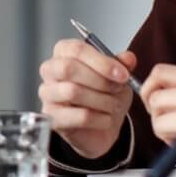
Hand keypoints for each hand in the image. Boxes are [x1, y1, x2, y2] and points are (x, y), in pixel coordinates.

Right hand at [37, 40, 137, 158]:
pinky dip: (100, 119)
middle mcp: (50, 71)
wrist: (102, 127)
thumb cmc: (104, 95)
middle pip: (68, 68)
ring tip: (114, 105)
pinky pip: (79, 116)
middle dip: (100, 80)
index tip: (123, 74)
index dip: (102, 62)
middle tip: (118, 88)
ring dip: (102, 100)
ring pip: (73, 92)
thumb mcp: (117, 76)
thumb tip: (128, 58)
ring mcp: (48, 95)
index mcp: (64, 53)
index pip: (76, 49)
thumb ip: (122, 64)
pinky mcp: (52, 118)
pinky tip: (106, 119)